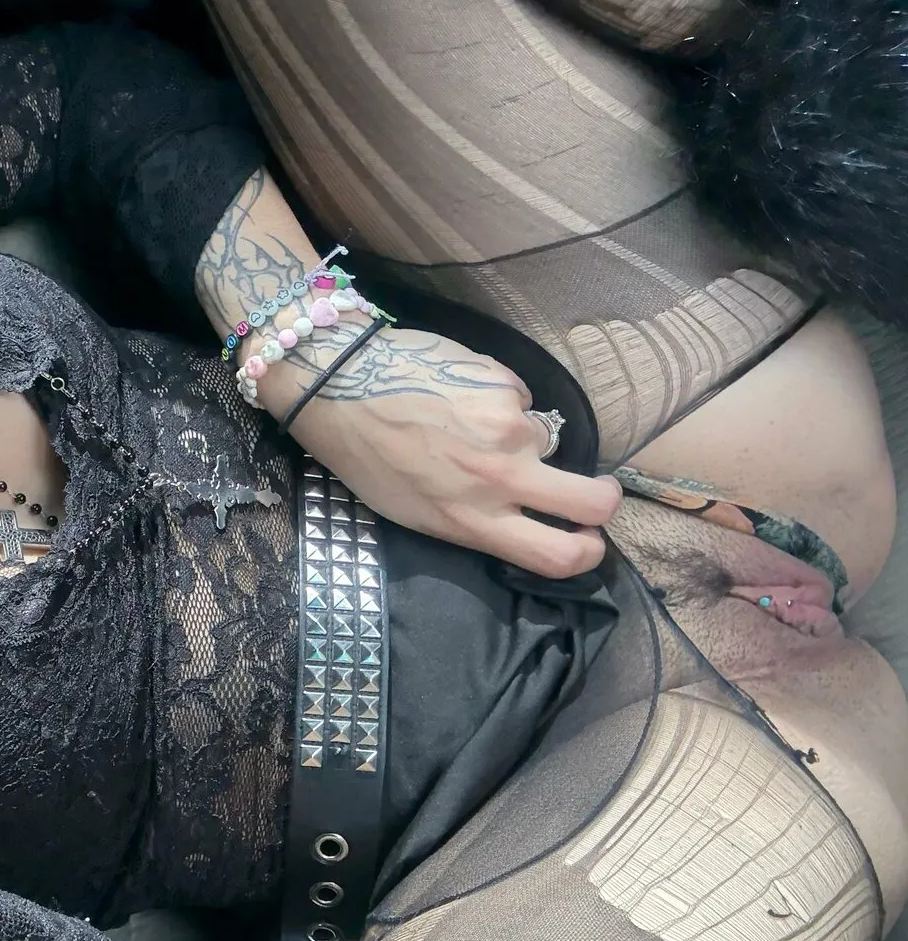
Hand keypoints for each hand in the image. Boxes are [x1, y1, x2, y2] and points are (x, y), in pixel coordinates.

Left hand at [262, 321, 622, 577]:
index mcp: (472, 521)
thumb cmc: (365, 457)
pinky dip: (499, 399)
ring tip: (470, 425)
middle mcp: (499, 479)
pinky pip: (519, 397)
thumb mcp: (413, 512)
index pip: (559, 557)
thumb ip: (472, 519)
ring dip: (524, 437)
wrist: (337, 385)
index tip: (586, 539)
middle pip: (595, 501)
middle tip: (592, 492)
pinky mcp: (502, 383)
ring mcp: (506, 429)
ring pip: (549, 439)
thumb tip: (519, 514)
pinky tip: (456, 394)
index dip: (587, 553)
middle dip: (603, 500)